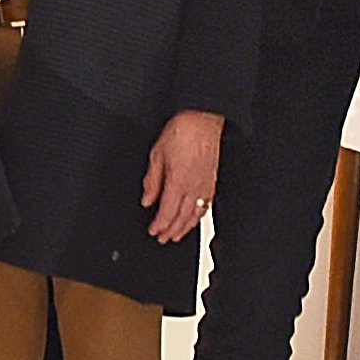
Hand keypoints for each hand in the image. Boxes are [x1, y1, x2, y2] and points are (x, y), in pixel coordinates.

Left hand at [141, 109, 224, 246]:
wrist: (203, 120)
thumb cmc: (182, 132)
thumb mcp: (157, 154)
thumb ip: (152, 181)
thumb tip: (147, 199)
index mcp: (178, 182)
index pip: (167, 212)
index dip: (159, 225)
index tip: (153, 231)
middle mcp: (194, 187)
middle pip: (182, 218)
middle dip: (171, 231)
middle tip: (162, 239)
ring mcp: (205, 185)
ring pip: (195, 215)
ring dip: (185, 228)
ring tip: (176, 235)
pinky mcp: (213, 181)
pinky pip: (206, 206)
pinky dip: (198, 217)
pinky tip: (194, 219)